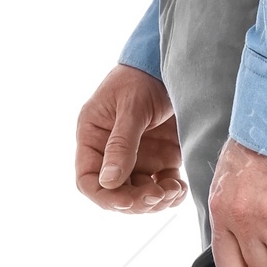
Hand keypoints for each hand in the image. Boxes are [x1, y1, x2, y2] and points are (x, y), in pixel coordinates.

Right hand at [76, 66, 185, 213]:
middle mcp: (112, 153)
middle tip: (157, 196)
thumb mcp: (130, 107)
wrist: (172, 64)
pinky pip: (162, 186)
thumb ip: (121, 144)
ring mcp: (137, 157)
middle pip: (116, 193)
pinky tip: (179, 187)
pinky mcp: (161, 158)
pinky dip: (171, 193)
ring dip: (156, 201)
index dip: (105, 196)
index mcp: (93, 138)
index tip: (127, 201)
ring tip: (172, 190)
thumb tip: (108, 182)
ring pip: (140, 195)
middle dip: (136, 201)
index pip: (88, 180)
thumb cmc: (142, 77)